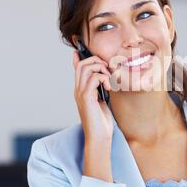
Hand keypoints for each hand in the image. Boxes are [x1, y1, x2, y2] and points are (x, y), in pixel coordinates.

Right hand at [72, 51, 113, 180]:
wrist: (99, 137)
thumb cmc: (102, 121)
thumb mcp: (103, 101)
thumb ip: (101, 90)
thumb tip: (106, 79)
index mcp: (81, 90)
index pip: (77, 69)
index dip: (79, 57)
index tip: (81, 50)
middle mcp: (78, 90)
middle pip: (82, 64)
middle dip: (96, 61)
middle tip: (108, 71)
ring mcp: (80, 93)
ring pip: (86, 68)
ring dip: (101, 69)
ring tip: (109, 80)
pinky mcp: (86, 98)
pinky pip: (93, 78)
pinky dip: (103, 79)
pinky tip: (109, 88)